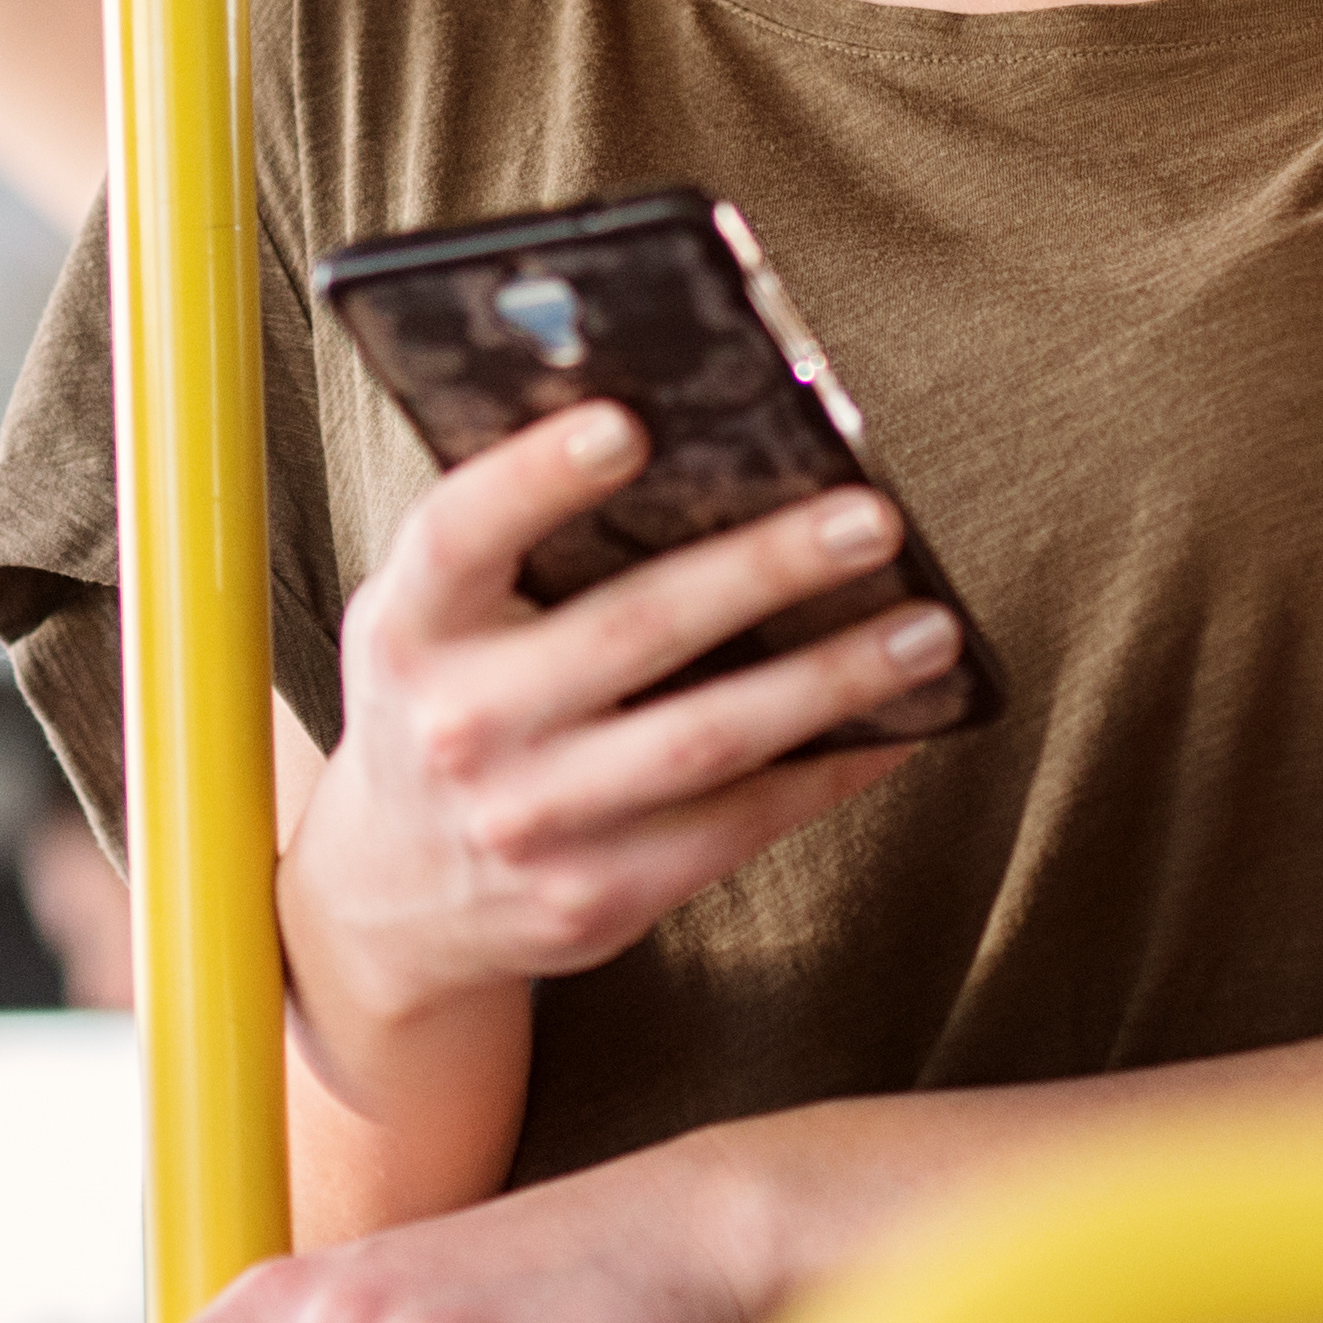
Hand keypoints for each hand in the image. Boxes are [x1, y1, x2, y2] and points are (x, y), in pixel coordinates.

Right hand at [286, 404, 945, 1056]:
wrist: (394, 901)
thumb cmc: (441, 704)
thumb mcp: (429, 617)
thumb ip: (508, 540)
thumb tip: (676, 432)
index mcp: (407, 627)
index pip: (461, 533)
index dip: (539, 475)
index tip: (629, 421)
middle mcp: (457, 727)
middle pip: (631, 631)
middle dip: (764, 568)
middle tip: (871, 517)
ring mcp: (528, 823)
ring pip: (707, 740)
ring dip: (832, 679)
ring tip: (928, 631)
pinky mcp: (592, 898)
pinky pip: (736, 827)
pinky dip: (826, 773)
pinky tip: (897, 727)